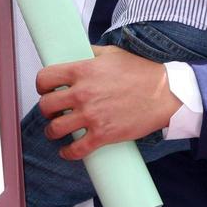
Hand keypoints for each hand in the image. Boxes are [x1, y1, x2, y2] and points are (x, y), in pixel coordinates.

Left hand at [35, 46, 179, 159]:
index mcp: (82, 71)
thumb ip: (90, 53)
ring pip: (55, 129)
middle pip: (46, 106)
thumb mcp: (112, 53)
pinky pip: (76, 149)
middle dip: (47, 110)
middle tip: (53, 111)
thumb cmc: (141, 71)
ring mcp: (92, 116)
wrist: (165, 93)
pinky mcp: (103, 135)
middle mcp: (82, 94)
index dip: (41, 86)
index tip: (46, 90)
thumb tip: (78, 53)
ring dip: (52, 132)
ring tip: (57, 131)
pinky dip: (68, 153)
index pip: (45, 79)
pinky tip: (67, 151)